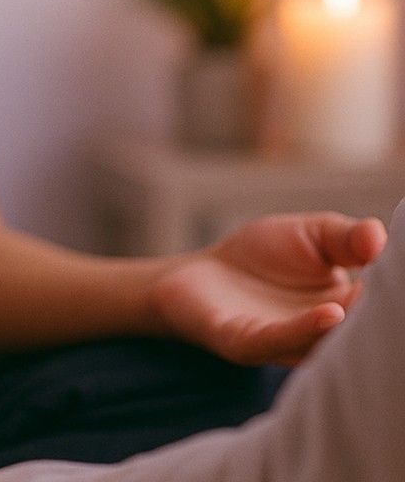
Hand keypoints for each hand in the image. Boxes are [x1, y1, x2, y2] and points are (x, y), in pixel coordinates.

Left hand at [153, 212, 387, 364]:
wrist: (193, 273)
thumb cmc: (257, 257)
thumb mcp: (311, 234)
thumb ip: (347, 237)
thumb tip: (382, 240)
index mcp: (346, 310)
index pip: (381, 306)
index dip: (395, 292)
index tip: (404, 276)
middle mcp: (321, 335)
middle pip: (362, 333)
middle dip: (385, 317)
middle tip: (399, 299)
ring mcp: (284, 343)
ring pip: (327, 343)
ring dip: (354, 327)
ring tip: (374, 304)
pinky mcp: (246, 343)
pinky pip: (281, 341)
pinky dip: (308, 329)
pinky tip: (332, 313)